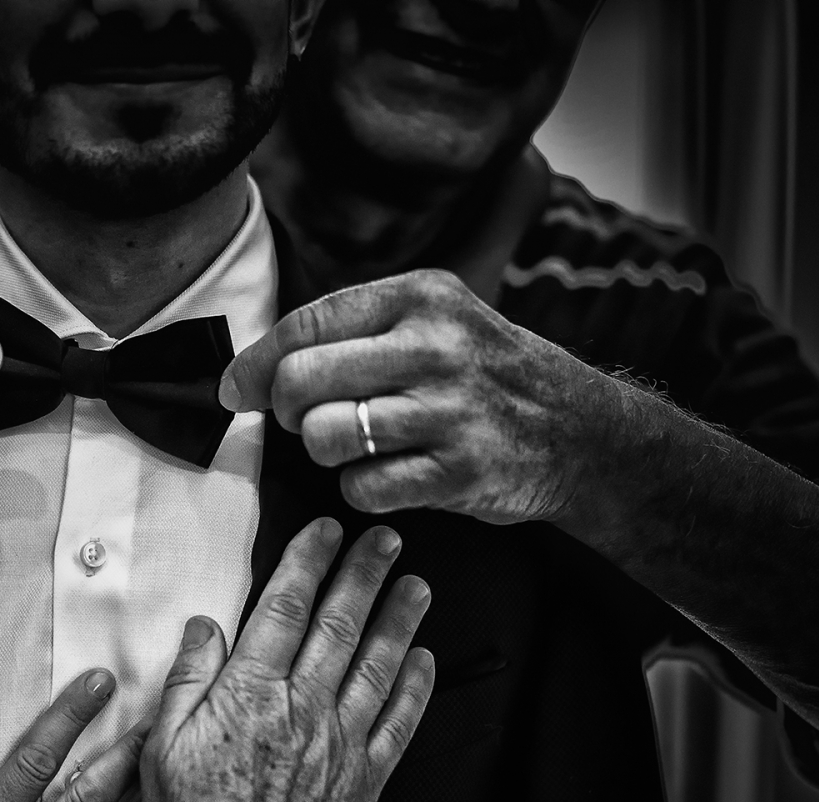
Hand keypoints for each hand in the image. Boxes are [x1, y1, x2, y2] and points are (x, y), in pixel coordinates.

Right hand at [144, 518, 433, 801]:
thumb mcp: (161, 747)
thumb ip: (187, 680)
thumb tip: (204, 625)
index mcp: (249, 693)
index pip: (284, 608)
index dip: (307, 561)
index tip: (325, 530)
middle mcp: (302, 708)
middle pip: (339, 624)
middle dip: (364, 574)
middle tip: (385, 538)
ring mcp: (340, 744)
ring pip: (378, 665)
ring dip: (400, 619)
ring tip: (417, 583)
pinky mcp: (365, 782)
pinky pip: (398, 724)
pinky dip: (415, 688)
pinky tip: (424, 660)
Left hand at [222, 268, 613, 523]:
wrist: (583, 433)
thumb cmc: (486, 376)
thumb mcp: (437, 321)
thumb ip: (356, 332)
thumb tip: (255, 367)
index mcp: (421, 296)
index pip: (306, 324)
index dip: (256, 363)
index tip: (235, 388)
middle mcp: (435, 346)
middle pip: (301, 380)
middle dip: (284, 409)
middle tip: (300, 420)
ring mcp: (449, 410)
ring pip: (324, 436)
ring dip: (323, 450)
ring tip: (352, 445)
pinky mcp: (458, 471)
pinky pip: (361, 487)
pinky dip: (360, 488)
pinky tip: (388, 475)